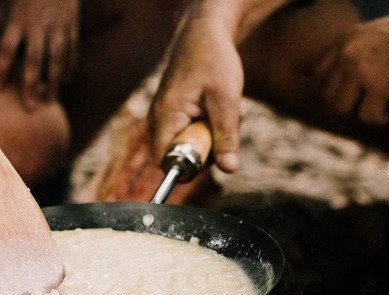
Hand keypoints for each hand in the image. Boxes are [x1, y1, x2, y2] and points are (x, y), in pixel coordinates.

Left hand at [0, 0, 79, 108]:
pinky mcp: (71, 26)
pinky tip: (67, 82)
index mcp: (18, 19)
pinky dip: (70, 67)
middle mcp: (38, 25)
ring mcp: (57, 26)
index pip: (6, 48)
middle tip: (29, 107)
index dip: (0, 70)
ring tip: (50, 102)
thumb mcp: (6, 3)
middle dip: (31, 84)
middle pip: (34, 60)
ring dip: (54, 83)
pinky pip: (72, 51)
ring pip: (56, 60)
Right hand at [148, 14, 244, 172]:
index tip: (214, 150)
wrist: (206, 33)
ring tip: (223, 110)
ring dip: (214, 135)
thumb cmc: (213, 59)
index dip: (191, 165)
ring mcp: (167, 117)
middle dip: (209, 147)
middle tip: (224, 123)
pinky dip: (211, 126)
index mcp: (166, 116)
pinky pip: (195, 133)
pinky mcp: (177, 115)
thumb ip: (226, 135)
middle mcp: (160, 120)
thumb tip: (228, 168)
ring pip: (192, 145)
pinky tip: (219, 108)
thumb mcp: (226, 99)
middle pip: (182, 156)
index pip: (167, 161)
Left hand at [312, 3, 388, 123]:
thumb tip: (348, 79)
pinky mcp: (379, 86)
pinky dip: (378, 119)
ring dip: (358, 115)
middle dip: (342, 107)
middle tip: (359, 110)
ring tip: (375, 112)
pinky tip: (388, 114)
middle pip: (327, 96)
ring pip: (342, 108)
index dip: (327, 92)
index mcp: (344, 40)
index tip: (342, 99)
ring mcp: (361, 70)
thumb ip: (355, 51)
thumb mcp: (372, 32)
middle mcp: (347, 54)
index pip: (318, 75)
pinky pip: (367, 116)